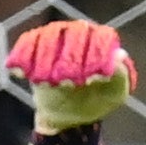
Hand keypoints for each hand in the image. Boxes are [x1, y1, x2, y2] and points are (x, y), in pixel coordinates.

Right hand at [6, 19, 132, 129]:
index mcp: (102, 39)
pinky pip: (27, 42)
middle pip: (73, 33)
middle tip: (67, 82)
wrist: (68, 114)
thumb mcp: (114, 94)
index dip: (95, 57)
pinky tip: (25, 74)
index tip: (91, 81)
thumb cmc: (96, 100)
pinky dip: (24, 57)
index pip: (100, 38)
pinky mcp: (34, 43)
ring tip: (47, 81)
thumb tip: (118, 56)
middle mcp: (79, 30)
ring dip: (46, 59)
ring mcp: (55, 34)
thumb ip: (121, 76)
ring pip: (48, 36)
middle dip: (69, 59)